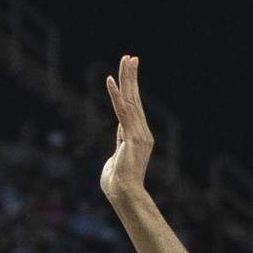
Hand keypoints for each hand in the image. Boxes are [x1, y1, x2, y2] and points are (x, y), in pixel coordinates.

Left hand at [100, 54, 155, 205]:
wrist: (124, 195)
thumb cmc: (116, 184)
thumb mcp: (115, 159)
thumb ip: (118, 145)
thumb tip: (119, 138)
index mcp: (138, 137)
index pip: (133, 108)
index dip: (131, 89)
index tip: (129, 73)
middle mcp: (142, 132)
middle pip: (135, 99)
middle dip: (132, 77)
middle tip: (131, 57)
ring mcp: (138, 134)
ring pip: (131, 100)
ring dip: (128, 78)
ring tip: (127, 59)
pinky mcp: (131, 137)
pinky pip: (122, 111)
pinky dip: (116, 95)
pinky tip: (111, 80)